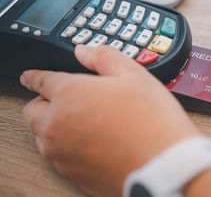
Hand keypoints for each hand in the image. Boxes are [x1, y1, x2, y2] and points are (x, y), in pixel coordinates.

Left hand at [20, 45, 199, 196]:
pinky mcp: (71, 174)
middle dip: (44, 103)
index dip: (36, 76)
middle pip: (33, 111)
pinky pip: (59, 156)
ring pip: (43, 136)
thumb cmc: (152, 120)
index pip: (40, 80)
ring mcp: (61, 152)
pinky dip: (68, 147)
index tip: (31, 77)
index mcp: (68, 94)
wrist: (164, 164)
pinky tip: (95, 143)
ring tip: (87, 123)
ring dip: (55, 126)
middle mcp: (57, 125)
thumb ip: (104, 57)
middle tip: (68, 101)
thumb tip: (84, 51)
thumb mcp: (134, 75)